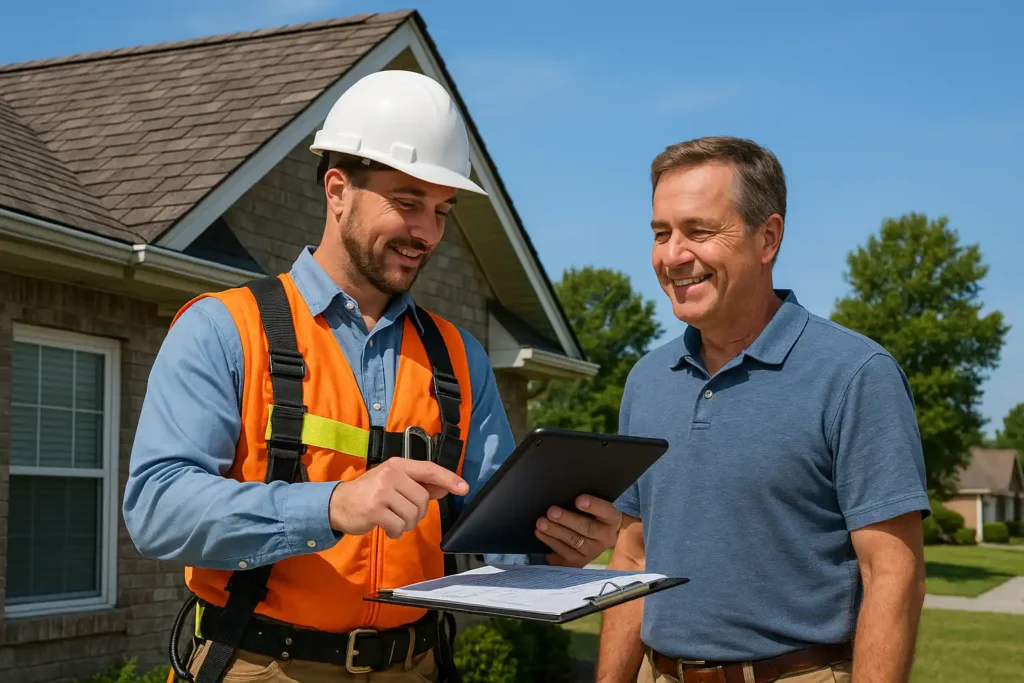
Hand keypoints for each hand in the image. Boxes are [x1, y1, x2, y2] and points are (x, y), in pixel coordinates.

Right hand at [328, 459, 468, 538]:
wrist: (338, 504)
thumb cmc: (369, 492)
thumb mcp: (394, 482)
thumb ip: (419, 484)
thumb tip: (446, 487)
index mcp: (398, 465)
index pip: (429, 469)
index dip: (448, 478)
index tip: (464, 488)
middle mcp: (391, 475)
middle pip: (422, 499)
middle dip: (417, 513)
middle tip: (404, 515)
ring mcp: (382, 492)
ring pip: (412, 515)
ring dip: (407, 525)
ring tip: (394, 522)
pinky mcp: (374, 510)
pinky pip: (399, 527)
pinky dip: (396, 532)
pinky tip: (388, 529)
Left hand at [535, 495, 620, 566]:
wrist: (598, 538)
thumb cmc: (592, 516)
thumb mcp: (595, 508)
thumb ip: (585, 502)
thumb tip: (563, 492)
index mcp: (612, 519)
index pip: (606, 511)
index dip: (593, 506)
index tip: (579, 500)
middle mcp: (605, 538)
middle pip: (587, 528)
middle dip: (567, 520)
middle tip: (551, 512)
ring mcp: (592, 552)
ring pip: (573, 541)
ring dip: (555, 532)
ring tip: (541, 523)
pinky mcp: (579, 562)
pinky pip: (564, 554)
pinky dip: (551, 543)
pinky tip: (540, 534)